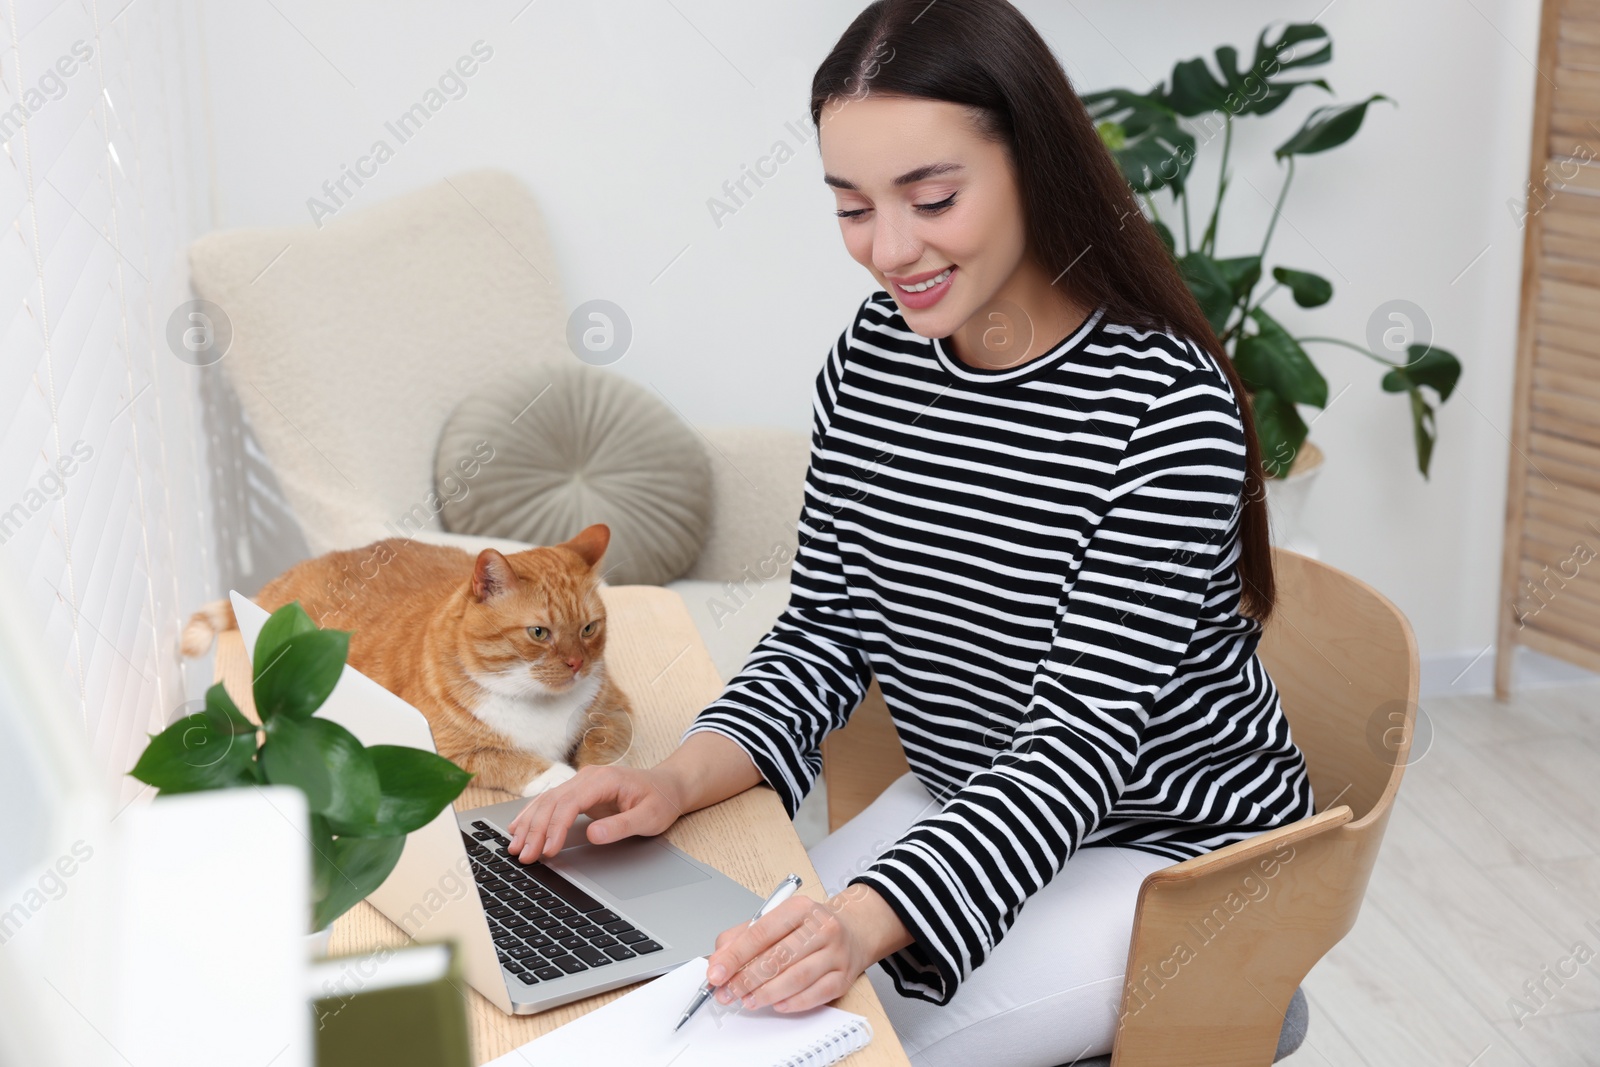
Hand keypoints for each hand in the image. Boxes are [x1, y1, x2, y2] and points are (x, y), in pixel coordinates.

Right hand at [506, 764, 684, 861]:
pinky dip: (534, 815)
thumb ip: (621, 826)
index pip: (570, 803)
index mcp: (604, 780)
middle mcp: (588, 777)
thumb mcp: (649, 817)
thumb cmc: (661, 800)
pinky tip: (519, 827)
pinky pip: (551, 802)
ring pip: (547, 801)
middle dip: (536, 829)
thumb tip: (592, 835)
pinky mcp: (579, 792)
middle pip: (553, 802)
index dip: (555, 827)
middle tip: (524, 855)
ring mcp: (582, 782)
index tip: (548, 850)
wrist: (668, 786)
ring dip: (529, 823)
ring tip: (515, 846)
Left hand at [702, 884, 911, 1013]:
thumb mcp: (776, 920)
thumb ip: (742, 937)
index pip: (761, 933)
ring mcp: (836, 954)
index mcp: (801, 908)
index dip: (734, 956)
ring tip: (747, 1000)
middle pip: (778, 957)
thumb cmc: (809, 927)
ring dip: (766, 994)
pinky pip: (816, 995)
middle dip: (746, 979)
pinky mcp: (844, 978)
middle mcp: (822, 928)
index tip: (716, 973)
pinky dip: (793, 1003)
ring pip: (796, 978)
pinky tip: (776, 1004)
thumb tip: (719, 962)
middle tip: (727, 992)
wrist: (854, 930)